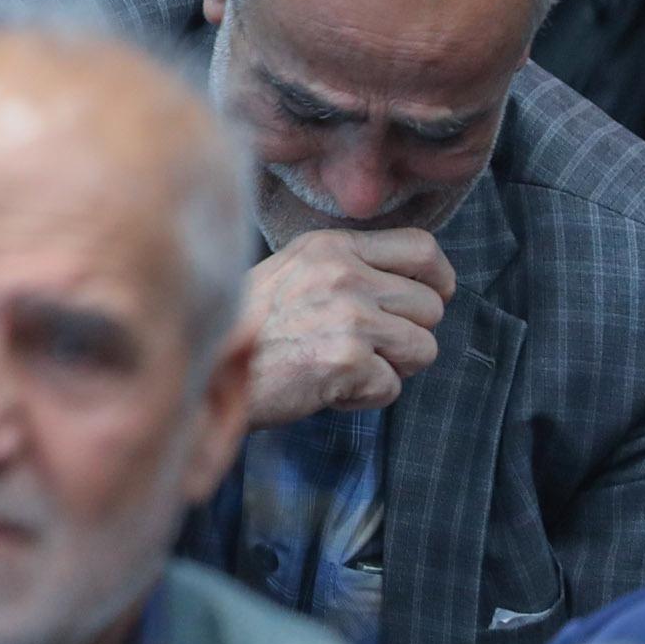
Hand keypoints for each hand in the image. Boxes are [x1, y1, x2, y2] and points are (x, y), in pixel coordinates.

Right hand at [242, 227, 455, 427]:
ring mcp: (348, 316)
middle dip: (409, 334)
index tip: (426, 299)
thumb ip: (344, 268)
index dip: (437, 279)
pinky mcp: (347, 361)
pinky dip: (363, 396)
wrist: (207, 367)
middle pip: (431, 306)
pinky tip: (324, 385)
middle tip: (364, 346)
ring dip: (391, 367)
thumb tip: (411, 283)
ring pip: (424, 348)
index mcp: (330, 247)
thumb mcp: (292, 271)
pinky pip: (391, 387)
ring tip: (342, 365)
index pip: (423, 247)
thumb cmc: (248, 326)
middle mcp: (343, 274)